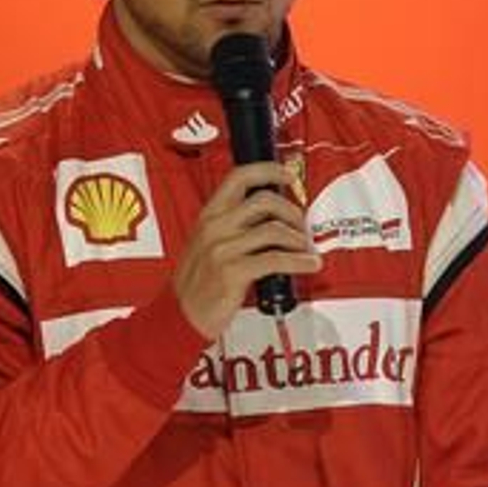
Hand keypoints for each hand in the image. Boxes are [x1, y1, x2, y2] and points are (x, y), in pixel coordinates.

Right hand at [171, 162, 321, 337]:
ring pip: (274, 230)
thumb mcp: (204, 244)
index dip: (269, 170)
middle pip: (265, 201)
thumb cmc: (194, 284)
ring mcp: (222, 249)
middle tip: (301, 225)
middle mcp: (214, 228)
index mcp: (208, 216)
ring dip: (298, 239)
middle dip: (292, 211)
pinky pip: (276, 259)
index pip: (239, 178)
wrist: (179, 315)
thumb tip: (269, 216)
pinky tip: (308, 264)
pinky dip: (300, 261)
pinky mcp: (232, 272)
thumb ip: (230, 226)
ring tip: (304, 249)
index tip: (287, 175)